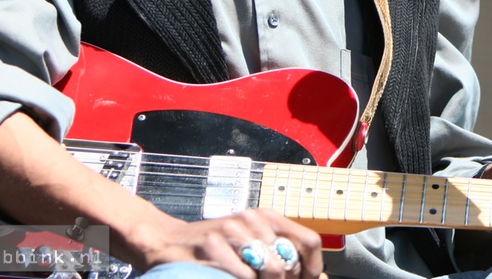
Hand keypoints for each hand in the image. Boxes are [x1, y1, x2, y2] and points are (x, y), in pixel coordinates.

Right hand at [136, 208, 325, 277]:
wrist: (171, 242)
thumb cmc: (216, 249)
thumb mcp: (252, 245)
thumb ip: (281, 257)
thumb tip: (320, 278)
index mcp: (267, 217)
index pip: (309, 241)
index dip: (311, 268)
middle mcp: (253, 219)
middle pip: (288, 262)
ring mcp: (232, 230)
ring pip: (270, 270)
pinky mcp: (213, 245)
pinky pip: (244, 276)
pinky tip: (229, 278)